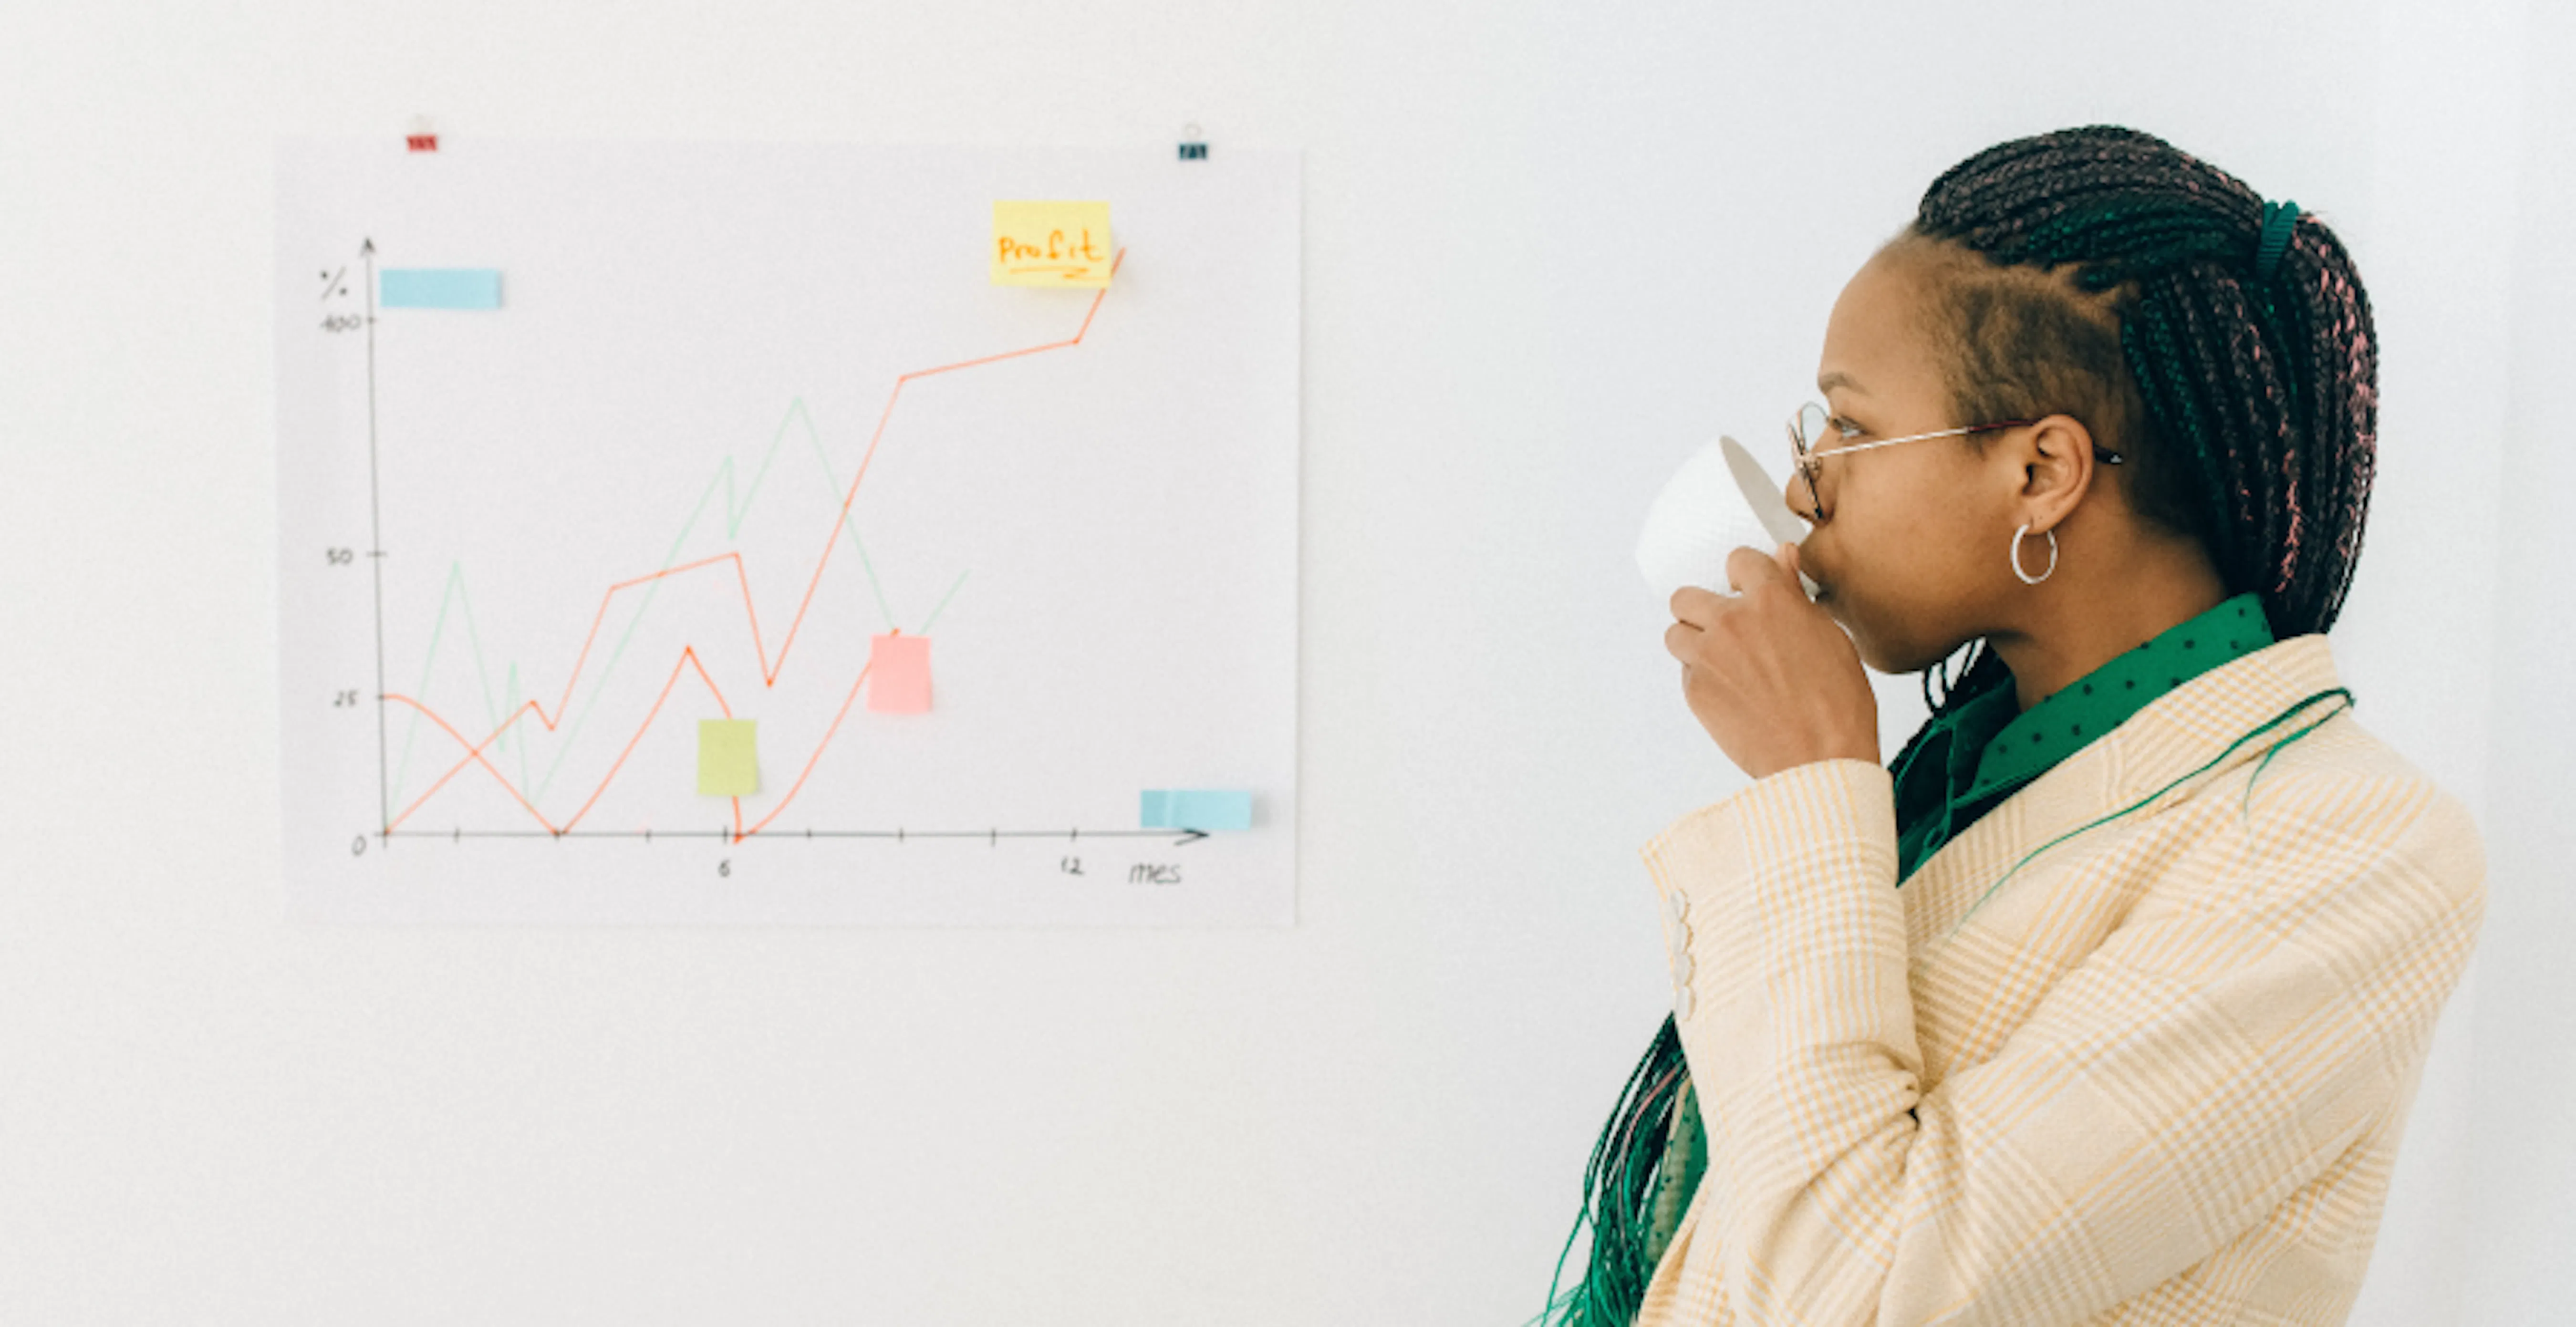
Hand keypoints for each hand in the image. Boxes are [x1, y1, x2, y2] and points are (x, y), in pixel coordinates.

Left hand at [1663, 543, 1879, 779]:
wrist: (1820, 760)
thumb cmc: (1837, 703)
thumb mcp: (1829, 637)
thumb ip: (1796, 596)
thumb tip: (1783, 556)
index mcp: (1771, 600)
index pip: (1738, 560)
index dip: (1744, 575)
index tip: (1746, 588)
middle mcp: (1731, 622)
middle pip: (1686, 597)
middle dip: (1702, 608)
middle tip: (1723, 628)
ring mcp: (1708, 657)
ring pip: (1675, 633)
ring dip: (1693, 642)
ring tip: (1722, 662)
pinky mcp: (1695, 691)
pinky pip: (1685, 672)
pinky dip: (1701, 677)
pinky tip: (1731, 692)